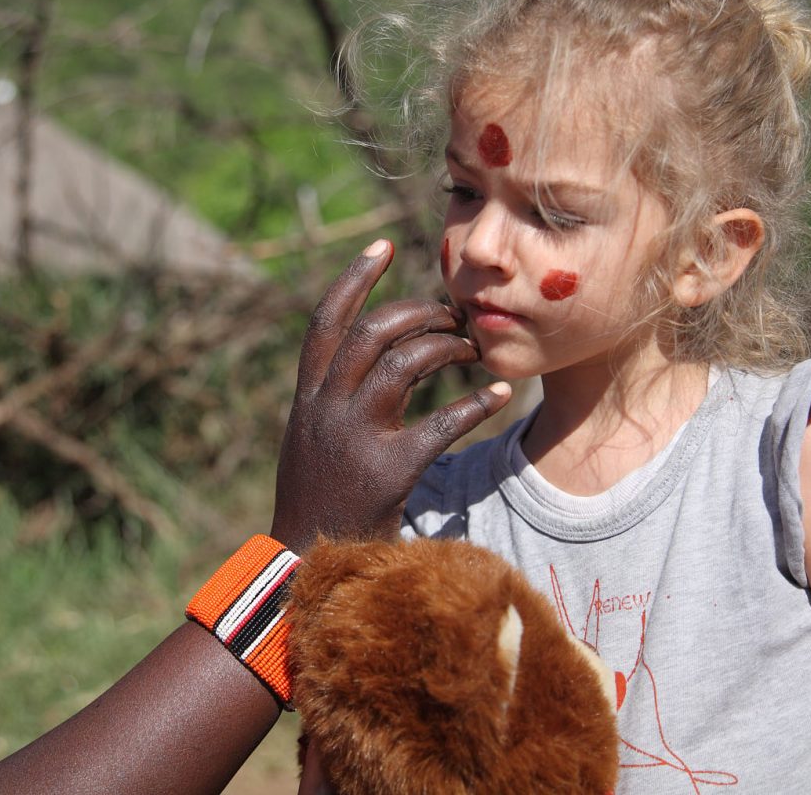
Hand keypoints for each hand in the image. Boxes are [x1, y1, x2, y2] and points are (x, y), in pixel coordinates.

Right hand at [270, 239, 509, 550]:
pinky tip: (502, 394)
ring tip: (474, 348)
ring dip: (447, 348)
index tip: (383, 246)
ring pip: (405, 364)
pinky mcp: (389, 470)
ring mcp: (355, 437)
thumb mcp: (310, 440)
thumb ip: (330, 399)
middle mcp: (326, 409)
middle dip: (418, 313)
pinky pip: (442, 423)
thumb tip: (363, 361)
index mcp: (308, 398)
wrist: (307, 565)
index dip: (354, 279)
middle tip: (452, 313)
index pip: (326, 322)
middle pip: (372, 332)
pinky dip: (477, 403)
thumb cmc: (318, 501)